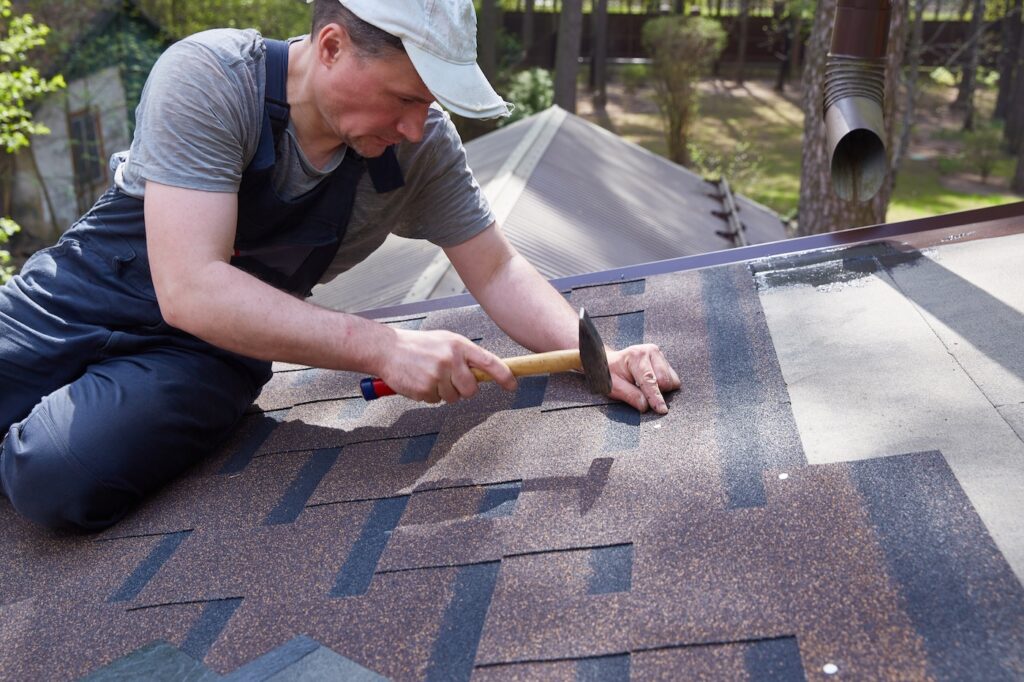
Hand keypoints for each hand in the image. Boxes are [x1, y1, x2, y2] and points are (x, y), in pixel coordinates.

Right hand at [378, 329, 517, 402]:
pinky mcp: (425, 389)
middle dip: (463, 390)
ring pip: (453, 397)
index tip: (512, 385)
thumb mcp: (445, 341)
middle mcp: (450, 359)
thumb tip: (486, 371)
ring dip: (443, 392)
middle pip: (471, 389)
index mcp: (459, 345)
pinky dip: (429, 395)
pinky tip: (420, 380)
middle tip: (449, 380)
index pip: (490, 362)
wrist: (388, 349)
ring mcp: (437, 375)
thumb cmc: (418, 345)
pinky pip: (436, 401)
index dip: (504, 376)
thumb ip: (465, 355)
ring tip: (430, 375)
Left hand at [606, 344, 679, 414]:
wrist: (611, 362)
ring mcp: (659, 354)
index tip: (662, 410)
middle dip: (658, 393)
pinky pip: (673, 378)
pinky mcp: (664, 359)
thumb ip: (630, 396)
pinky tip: (653, 383)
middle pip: (665, 380)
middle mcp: (650, 352)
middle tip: (643, 394)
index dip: (656, 397)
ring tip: (646, 387)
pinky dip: (665, 385)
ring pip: (672, 380)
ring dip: (662, 389)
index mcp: (636, 356)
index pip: (650, 380)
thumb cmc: (611, 374)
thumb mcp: (613, 386)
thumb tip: (645, 406)